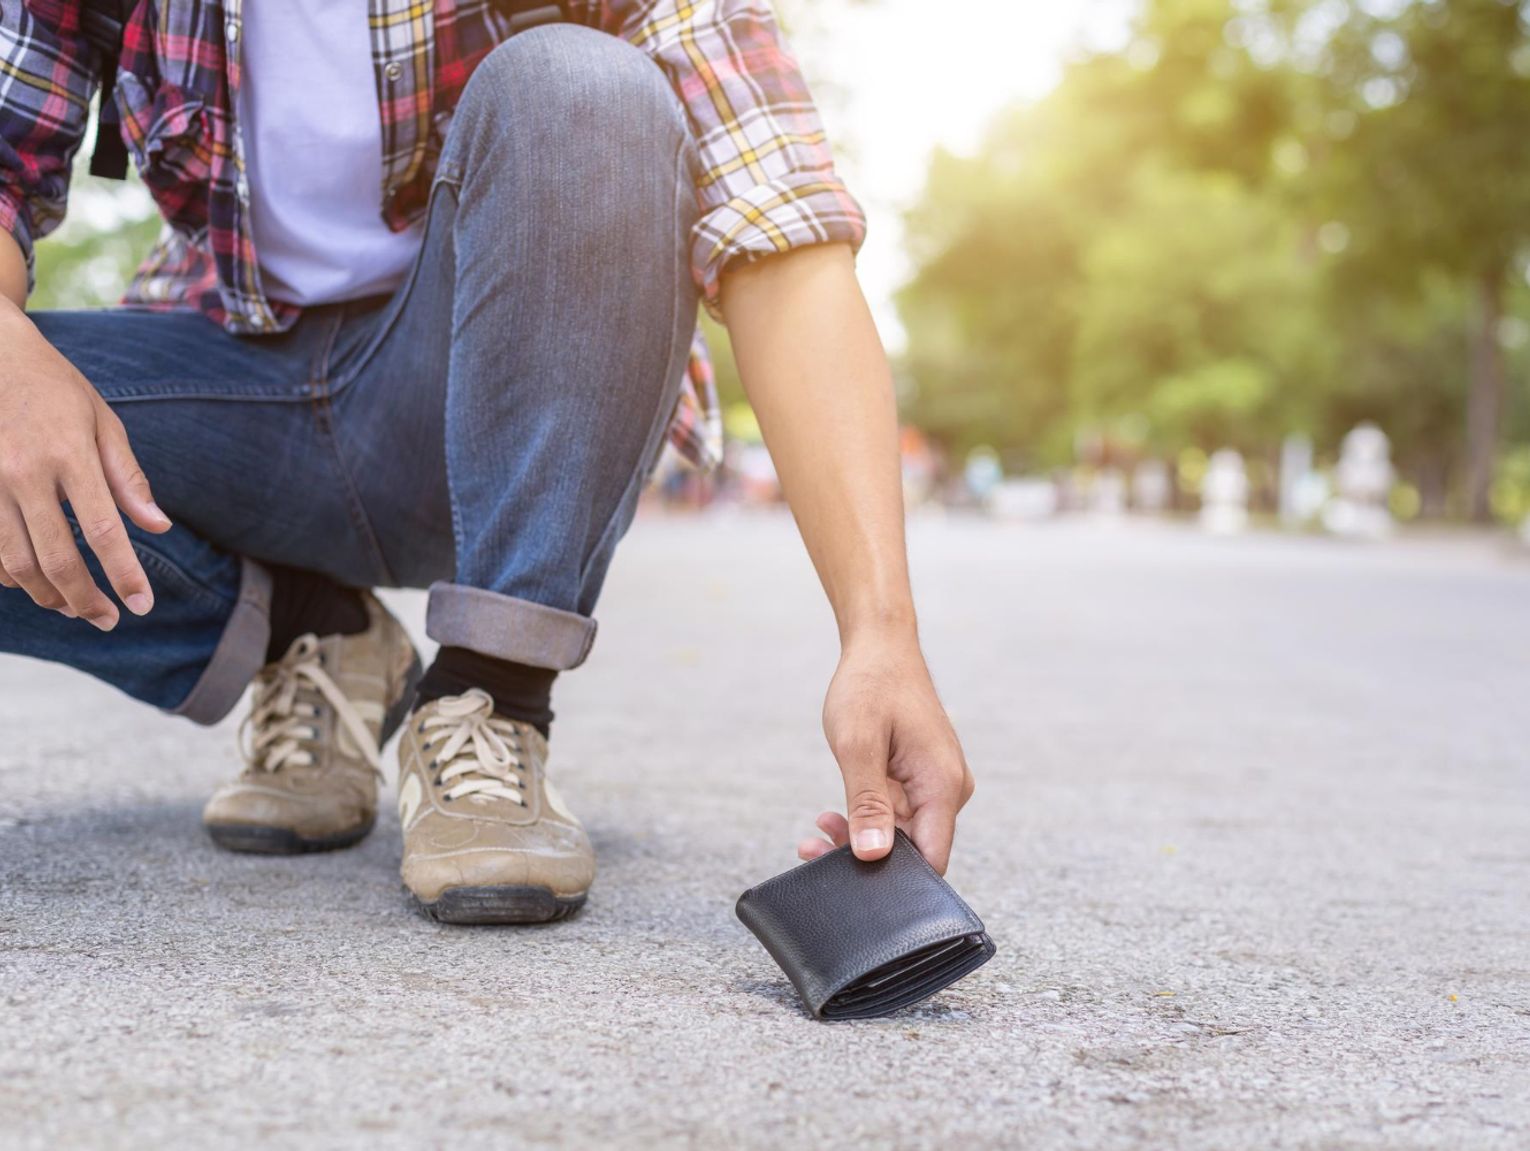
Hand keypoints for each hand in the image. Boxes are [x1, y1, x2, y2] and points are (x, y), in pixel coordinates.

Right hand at [0, 299, 169, 627]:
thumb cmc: (55, 389)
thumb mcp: (103, 422)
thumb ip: (128, 479)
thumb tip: (158, 527)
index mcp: (68, 455)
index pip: (103, 530)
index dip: (123, 575)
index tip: (141, 606)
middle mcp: (23, 473)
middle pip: (56, 559)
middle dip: (85, 600)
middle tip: (108, 620)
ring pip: (16, 564)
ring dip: (49, 596)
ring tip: (75, 608)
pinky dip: (11, 576)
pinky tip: (35, 583)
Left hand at [801, 627, 973, 873]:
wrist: (880, 647)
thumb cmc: (870, 685)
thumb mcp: (858, 744)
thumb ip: (867, 803)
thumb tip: (873, 855)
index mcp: (943, 785)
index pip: (931, 860)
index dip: (893, 881)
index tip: (846, 877)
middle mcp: (947, 790)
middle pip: (913, 850)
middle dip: (865, 858)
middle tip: (814, 849)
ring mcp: (934, 786)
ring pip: (899, 836)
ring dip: (859, 838)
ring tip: (818, 828)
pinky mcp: (918, 781)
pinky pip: (895, 816)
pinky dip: (864, 819)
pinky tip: (832, 816)